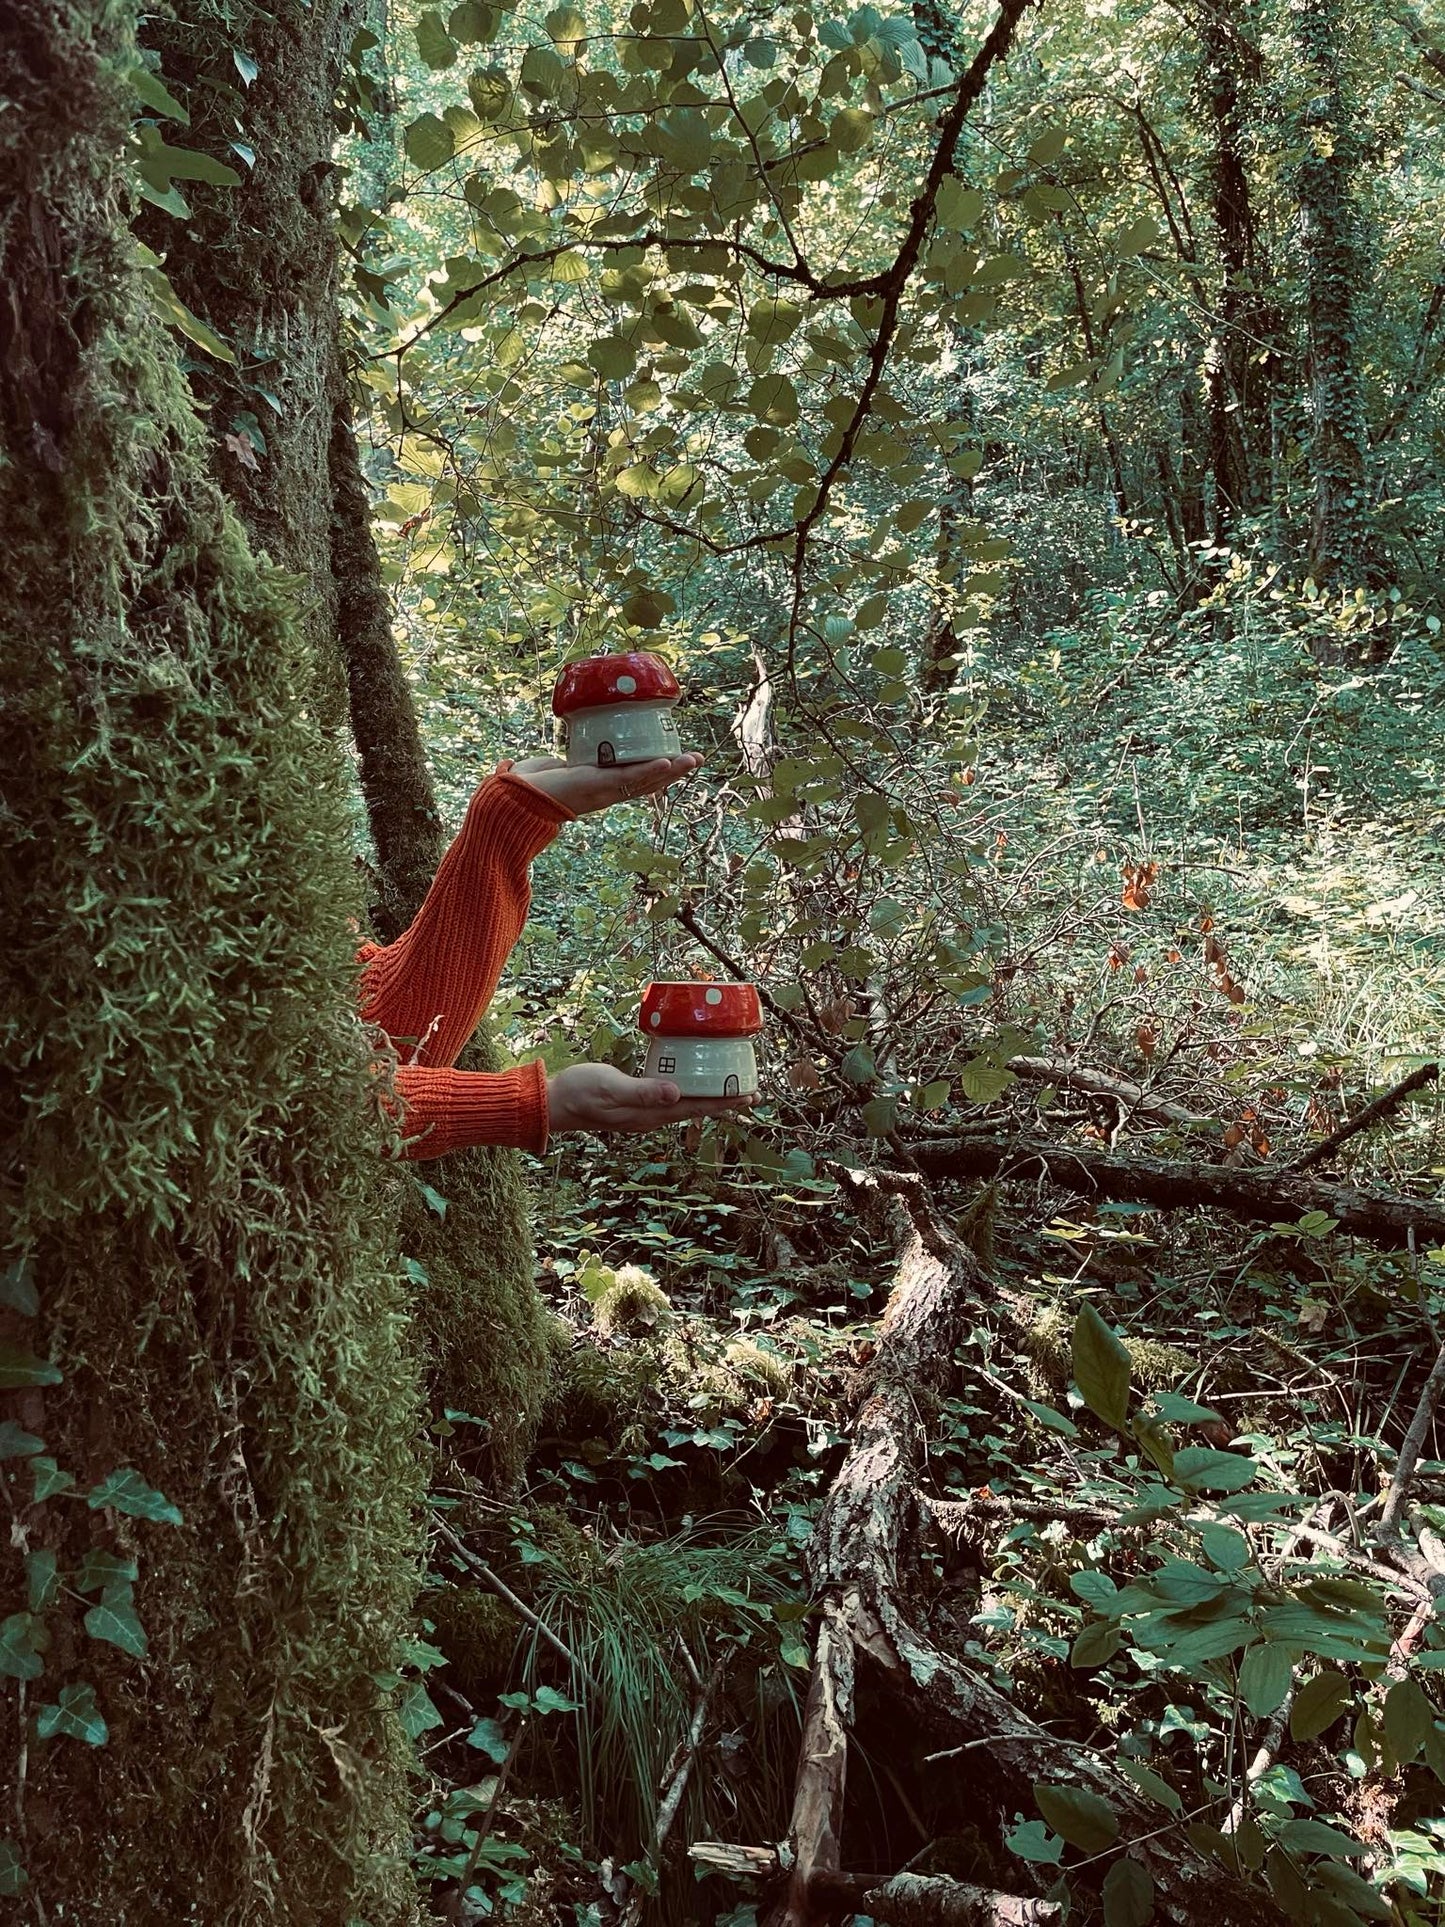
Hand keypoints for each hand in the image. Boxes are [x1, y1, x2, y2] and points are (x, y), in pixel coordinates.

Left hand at [510, 752, 702, 817]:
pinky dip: (652, 770)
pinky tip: (670, 763)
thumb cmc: (525, 787)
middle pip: (647, 780)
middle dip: (673, 771)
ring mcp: (605, 790)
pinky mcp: (600, 786)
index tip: (668, 758)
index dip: (652, 770)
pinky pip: (633, 778)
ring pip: (646, 779)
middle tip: (694, 759)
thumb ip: (557, 766)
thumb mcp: (549, 769)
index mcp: (597, 786)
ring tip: (693, 760)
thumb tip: (553, 762)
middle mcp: (606, 792)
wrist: (514, 799)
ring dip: (672, 770)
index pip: (632, 778)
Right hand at [546, 1063, 757, 1135]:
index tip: (748, 1095)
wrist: (552, 1103)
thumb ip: (642, 1091)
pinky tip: (691, 1082)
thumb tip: (676, 1094)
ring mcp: (643, 1112)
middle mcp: (651, 1116)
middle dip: (724, 1101)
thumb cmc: (579, 1092)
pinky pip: (671, 1098)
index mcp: (650, 1114)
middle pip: (697, 1108)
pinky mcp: (635, 1103)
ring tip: (730, 1089)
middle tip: (751, 1092)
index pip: (697, 1108)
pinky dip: (689, 1090)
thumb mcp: (610, 1087)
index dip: (724, 1102)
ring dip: (709, 1097)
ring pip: (686, 1104)